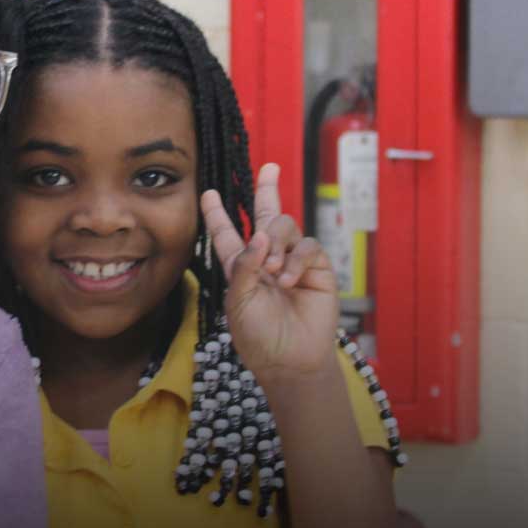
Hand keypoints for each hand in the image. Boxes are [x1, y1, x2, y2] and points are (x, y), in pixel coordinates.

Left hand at [200, 163, 339, 385]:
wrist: (290, 360)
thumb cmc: (259, 336)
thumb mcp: (238, 301)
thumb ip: (243, 266)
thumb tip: (259, 233)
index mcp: (241, 267)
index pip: (227, 234)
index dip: (218, 214)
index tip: (209, 193)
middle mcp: (267, 259)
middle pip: (266, 216)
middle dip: (268, 189)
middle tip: (268, 167)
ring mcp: (293, 262)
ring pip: (286, 226)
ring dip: (276, 242)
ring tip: (272, 272)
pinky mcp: (318, 269)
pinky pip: (308, 245)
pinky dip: (296, 258)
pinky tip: (288, 279)